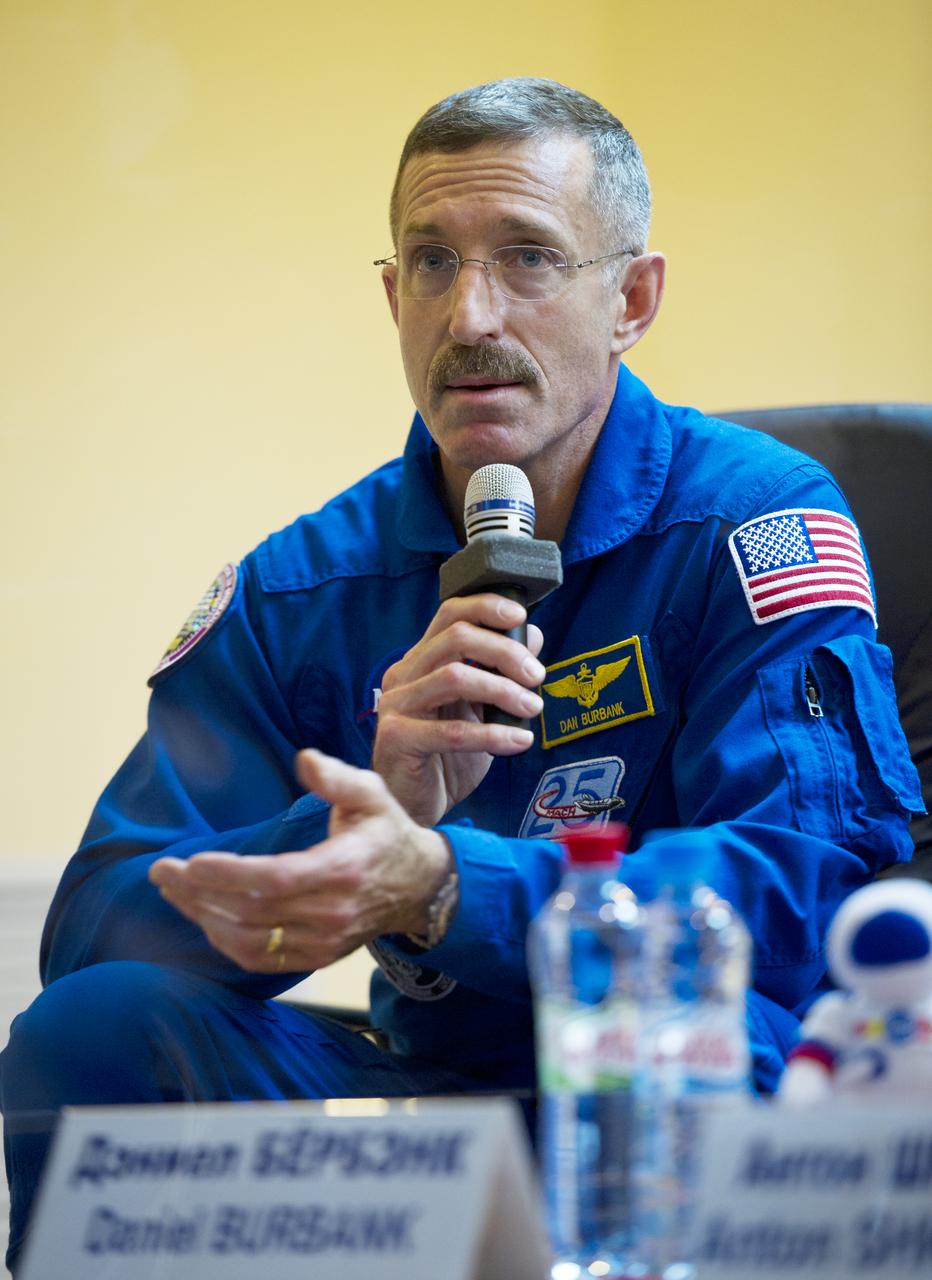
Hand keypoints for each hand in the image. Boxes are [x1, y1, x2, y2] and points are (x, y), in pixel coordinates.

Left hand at [148, 749, 453, 973]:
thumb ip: (337, 777)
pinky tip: (204, 916)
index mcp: (342, 869)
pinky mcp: (316, 956)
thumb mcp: (371, 793)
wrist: (420, 887)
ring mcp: (323, 941)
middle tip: (162, 872)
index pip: (275, 880)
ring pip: (250, 941)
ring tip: (174, 891)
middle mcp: (331, 913)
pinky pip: (260, 959)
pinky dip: (224, 941)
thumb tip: (304, 759)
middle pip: (252, 913)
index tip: (190, 862)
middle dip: (199, 894)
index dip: (229, 875)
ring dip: (204, 918)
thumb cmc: (386, 832)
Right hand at [372, 593, 544, 825]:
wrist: (416, 806)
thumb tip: (533, 635)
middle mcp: (404, 675)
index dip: (485, 607)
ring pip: (454, 678)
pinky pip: (453, 731)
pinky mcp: (397, 738)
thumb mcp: (480, 709)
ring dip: (503, 691)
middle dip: (504, 652)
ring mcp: (396, 705)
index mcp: (421, 661)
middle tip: (536, 676)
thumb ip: (500, 673)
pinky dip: (493, 734)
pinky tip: (518, 741)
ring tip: (532, 708)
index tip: (521, 616)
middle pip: (456, 639)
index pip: (449, 614)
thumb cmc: (446, 757)